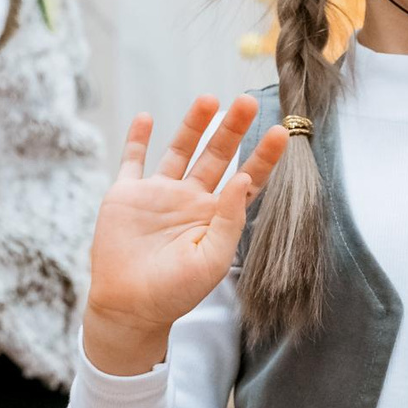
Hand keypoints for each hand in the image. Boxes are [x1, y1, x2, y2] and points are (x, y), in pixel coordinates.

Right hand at [81, 96, 287, 375]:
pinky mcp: (127, 194)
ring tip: (209, 99)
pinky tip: (147, 118)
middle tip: (249, 101)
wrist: (128, 308)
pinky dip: (138, 139)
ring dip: (194, 124)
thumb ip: (229, 219)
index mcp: (214, 216)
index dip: (263, 156)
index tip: (280, 132)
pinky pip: (132, 160)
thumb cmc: (174, 292)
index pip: (246, 179)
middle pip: (216, 155)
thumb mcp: (212, 259)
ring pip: (179, 150)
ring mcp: (158, 194)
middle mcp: (190, 200)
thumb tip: (244, 179)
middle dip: (233, 129)